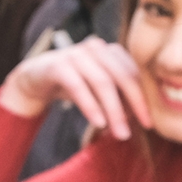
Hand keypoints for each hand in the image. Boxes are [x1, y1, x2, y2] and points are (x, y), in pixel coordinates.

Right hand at [0, 37, 151, 139]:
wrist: (33, 78)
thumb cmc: (72, 84)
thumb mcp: (97, 90)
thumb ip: (116, 97)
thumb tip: (136, 116)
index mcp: (110, 51)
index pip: (133, 74)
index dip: (142, 99)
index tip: (148, 123)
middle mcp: (96, 48)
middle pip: (122, 77)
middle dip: (133, 105)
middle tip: (137, 130)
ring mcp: (76, 54)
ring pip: (103, 83)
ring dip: (114, 111)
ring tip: (120, 133)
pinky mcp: (58, 65)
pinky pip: (79, 87)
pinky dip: (91, 106)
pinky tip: (98, 123)